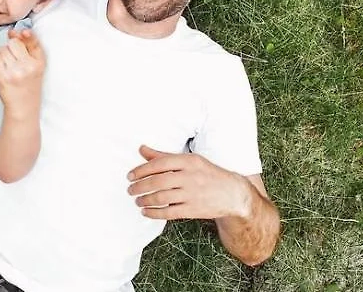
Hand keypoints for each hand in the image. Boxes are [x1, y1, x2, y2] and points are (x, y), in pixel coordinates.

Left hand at [0, 29, 44, 117]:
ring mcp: (15, 71)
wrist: (24, 108)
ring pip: (3, 49)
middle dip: (11, 48)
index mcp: (39, 62)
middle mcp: (28, 66)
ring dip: (2, 55)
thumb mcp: (37, 67)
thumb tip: (12, 31)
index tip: (22, 32)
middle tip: (14, 62)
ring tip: (8, 68)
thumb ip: (29, 49)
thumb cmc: (29, 85)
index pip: (32, 41)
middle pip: (14, 43)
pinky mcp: (3, 76)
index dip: (26, 35)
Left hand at [127, 145, 250, 219]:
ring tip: (137, 201)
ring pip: (162, 197)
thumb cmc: (206, 174)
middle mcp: (190, 176)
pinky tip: (146, 212)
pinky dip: (155, 213)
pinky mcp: (194, 210)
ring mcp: (192, 194)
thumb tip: (142, 149)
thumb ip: (163, 155)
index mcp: (188, 161)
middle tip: (130, 190)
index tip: (130, 176)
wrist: (232, 194)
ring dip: (145, 200)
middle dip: (140, 186)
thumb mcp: (189, 160)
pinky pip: (169, 212)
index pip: (159, 163)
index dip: (141, 170)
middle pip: (158, 181)